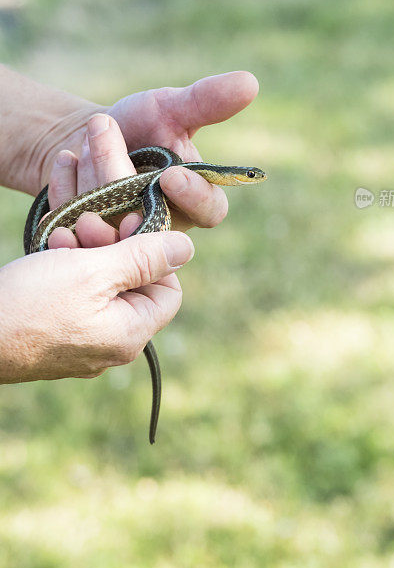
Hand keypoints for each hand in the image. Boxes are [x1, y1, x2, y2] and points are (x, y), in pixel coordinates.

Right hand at [0, 231, 193, 382]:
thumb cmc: (30, 305)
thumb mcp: (95, 272)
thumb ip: (145, 258)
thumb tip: (189, 248)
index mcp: (129, 334)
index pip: (169, 291)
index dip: (155, 256)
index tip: (128, 227)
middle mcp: (110, 344)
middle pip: (133, 284)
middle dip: (114, 246)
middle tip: (89, 222)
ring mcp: (81, 341)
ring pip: (100, 284)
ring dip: (87, 251)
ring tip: (65, 233)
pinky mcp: (55, 333)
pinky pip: (75, 294)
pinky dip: (68, 268)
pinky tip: (52, 247)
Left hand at [38, 71, 258, 233]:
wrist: (90, 138)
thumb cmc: (142, 124)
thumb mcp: (171, 108)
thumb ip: (206, 101)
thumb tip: (250, 81)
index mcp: (195, 202)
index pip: (209, 212)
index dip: (194, 197)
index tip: (172, 175)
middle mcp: (163, 228)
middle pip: (150, 220)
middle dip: (122, 178)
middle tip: (106, 141)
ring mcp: (124, 241)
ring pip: (111, 226)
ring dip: (92, 181)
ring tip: (82, 146)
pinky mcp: (88, 244)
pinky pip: (75, 226)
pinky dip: (66, 190)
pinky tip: (65, 160)